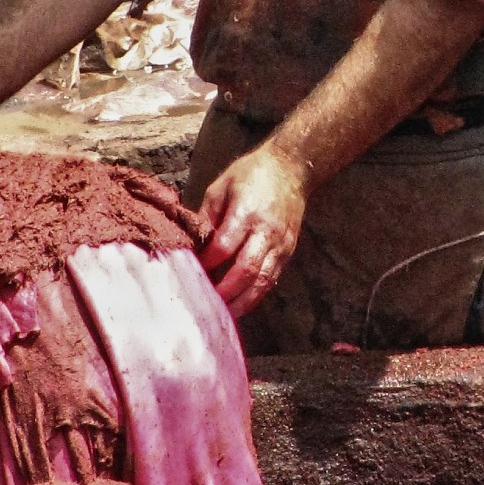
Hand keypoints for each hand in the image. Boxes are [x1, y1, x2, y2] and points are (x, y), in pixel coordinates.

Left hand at [197, 142, 308, 317]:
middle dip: (225, 291)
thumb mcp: (221, 187)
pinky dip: (256, 295)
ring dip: (242, 302)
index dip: (207, 263)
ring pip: (262, 281)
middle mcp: (266, 232)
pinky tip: (241, 305)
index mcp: (246, 213)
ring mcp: (280, 244)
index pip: (224, 247)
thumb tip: (193, 245)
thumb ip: (207, 216)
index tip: (192, 270)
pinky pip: (272, 279)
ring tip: (223, 315)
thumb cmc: (251, 174)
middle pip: (245, 270)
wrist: (291, 169)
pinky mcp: (288, 251)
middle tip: (205, 303)